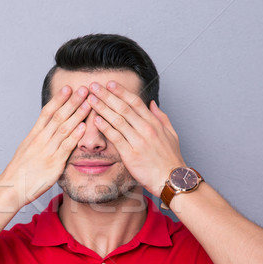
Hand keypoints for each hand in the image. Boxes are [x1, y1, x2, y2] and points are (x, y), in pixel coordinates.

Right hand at [0, 85, 91, 208]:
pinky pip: (66, 147)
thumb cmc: (20, 171)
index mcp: (33, 135)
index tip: (67, 88)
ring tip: (88, 102)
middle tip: (83, 89)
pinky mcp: (54, 164)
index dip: (58, 99)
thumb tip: (45, 130)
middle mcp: (40, 140)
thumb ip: (38, 139)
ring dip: (77, 114)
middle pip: (58, 116)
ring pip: (64, 128)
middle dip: (72, 102)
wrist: (11, 188)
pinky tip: (84, 127)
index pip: (47, 112)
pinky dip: (75, 136)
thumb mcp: (26, 150)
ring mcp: (47, 151)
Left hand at [86, 81, 185, 196]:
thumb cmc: (170, 159)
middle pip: (124, 108)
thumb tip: (152, 103)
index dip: (121, 92)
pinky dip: (105, 128)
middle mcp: (146, 129)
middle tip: (94, 86)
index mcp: (154, 123)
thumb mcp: (171, 134)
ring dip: (102, 108)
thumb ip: (161, 117)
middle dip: (107, 95)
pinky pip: (116, 138)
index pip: (136, 102)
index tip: (110, 83)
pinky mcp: (131, 155)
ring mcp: (138, 142)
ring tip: (91, 99)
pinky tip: (96, 120)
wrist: (171, 180)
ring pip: (118, 120)